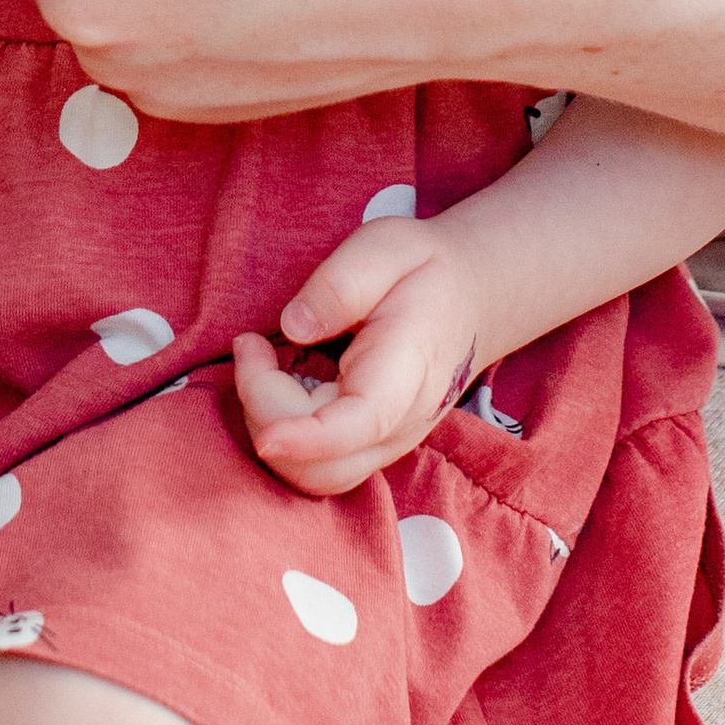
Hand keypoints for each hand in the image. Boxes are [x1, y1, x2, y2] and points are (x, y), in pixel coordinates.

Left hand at [233, 218, 484, 497]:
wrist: (472, 299)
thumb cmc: (426, 270)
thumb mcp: (387, 248)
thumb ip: (341, 283)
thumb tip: (294, 326)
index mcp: (406, 372)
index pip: (356, 426)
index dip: (306, 441)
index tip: (266, 432)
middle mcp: (399, 424)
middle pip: (321, 466)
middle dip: (265, 416)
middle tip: (251, 344)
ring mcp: (387, 444)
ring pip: (314, 476)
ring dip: (269, 428)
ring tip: (259, 360)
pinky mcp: (369, 446)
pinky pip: (317, 464)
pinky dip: (283, 433)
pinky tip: (278, 380)